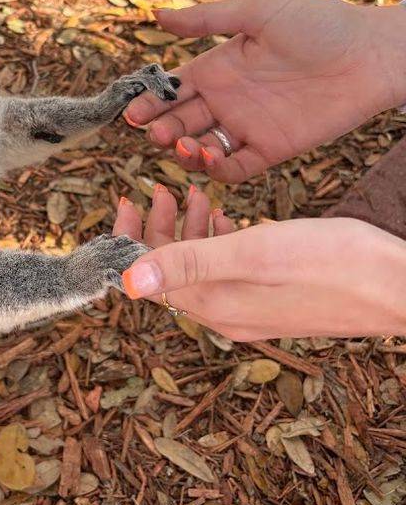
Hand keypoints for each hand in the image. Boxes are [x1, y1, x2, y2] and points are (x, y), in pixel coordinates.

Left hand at [119, 206, 405, 340]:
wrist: (402, 285)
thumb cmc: (335, 264)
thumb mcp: (254, 253)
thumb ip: (190, 263)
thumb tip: (125, 282)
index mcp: (216, 306)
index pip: (150, 276)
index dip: (131, 237)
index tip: (126, 200)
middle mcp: (229, 315)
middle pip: (172, 271)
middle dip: (159, 228)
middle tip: (161, 189)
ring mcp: (254, 310)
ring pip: (203, 268)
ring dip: (191, 230)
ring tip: (195, 193)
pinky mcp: (276, 299)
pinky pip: (232, 271)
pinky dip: (221, 240)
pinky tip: (229, 217)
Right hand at [123, 0, 405, 181]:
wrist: (370, 54)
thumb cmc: (318, 24)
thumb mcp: (256, 12)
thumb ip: (206, 20)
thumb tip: (156, 15)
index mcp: (219, 67)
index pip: (174, 90)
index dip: (152, 102)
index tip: (133, 111)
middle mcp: (228, 100)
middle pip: (181, 122)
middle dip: (162, 129)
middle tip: (154, 132)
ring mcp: (249, 127)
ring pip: (202, 149)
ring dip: (185, 151)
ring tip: (181, 146)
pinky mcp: (272, 149)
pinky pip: (236, 168)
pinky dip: (217, 170)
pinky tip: (209, 159)